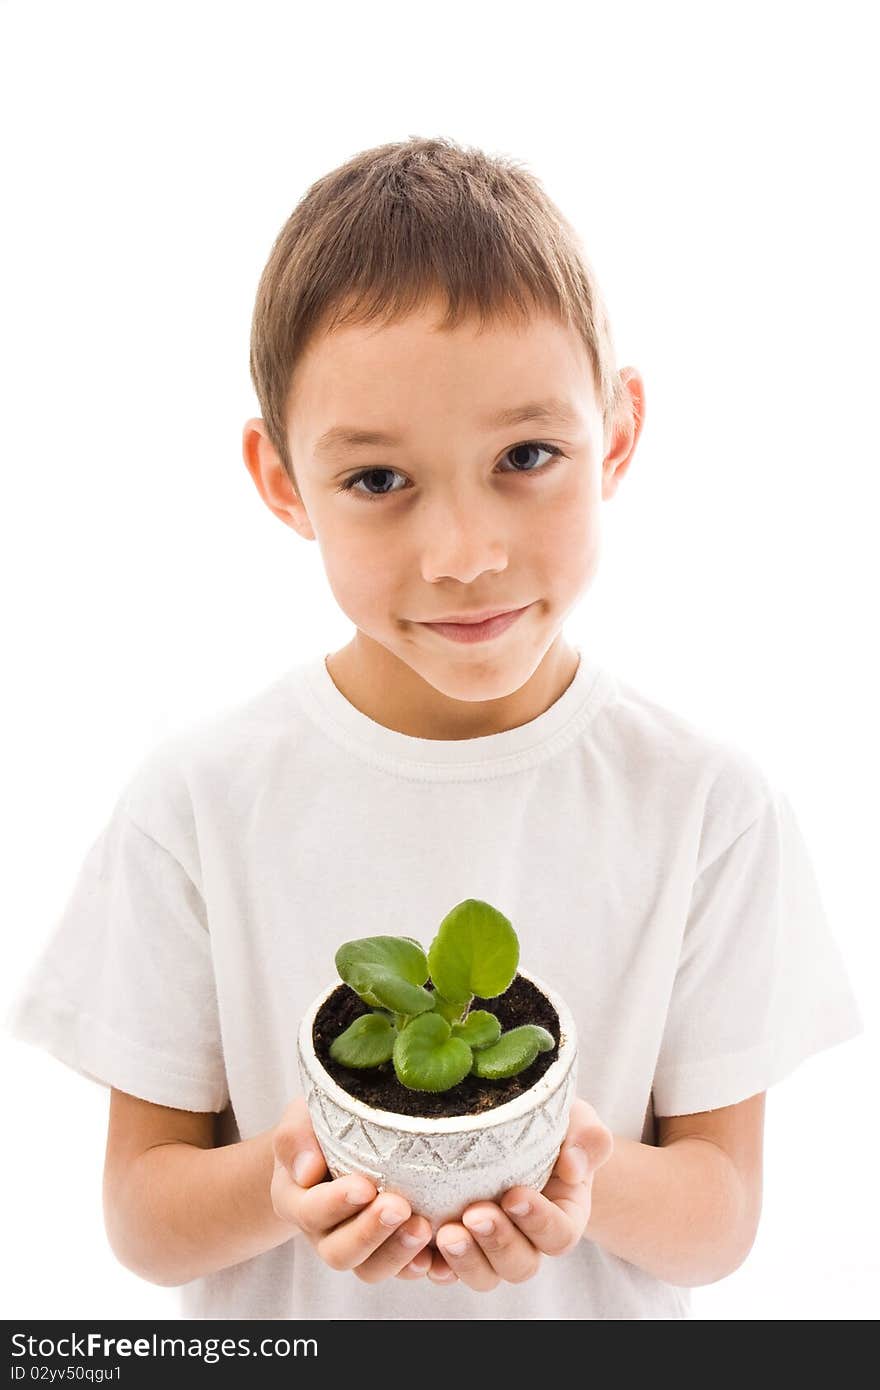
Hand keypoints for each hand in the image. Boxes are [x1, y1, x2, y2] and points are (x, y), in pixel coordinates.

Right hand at [270, 1097, 433, 1281]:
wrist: (331, 1146)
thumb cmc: (317, 1127)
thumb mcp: (300, 1121)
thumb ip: (295, 1138)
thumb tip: (308, 1170)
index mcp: (297, 1200)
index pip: (310, 1211)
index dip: (337, 1204)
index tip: (365, 1186)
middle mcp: (323, 1232)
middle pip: (340, 1252)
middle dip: (371, 1232)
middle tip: (400, 1206)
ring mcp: (355, 1246)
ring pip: (370, 1269)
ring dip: (397, 1253)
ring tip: (424, 1227)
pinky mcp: (387, 1251)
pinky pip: (402, 1271)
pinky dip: (421, 1266)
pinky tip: (440, 1256)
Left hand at [426, 1097, 613, 1288]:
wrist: (517, 1128)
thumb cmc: (553, 1125)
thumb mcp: (578, 1121)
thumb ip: (588, 1139)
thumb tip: (573, 1167)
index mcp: (563, 1217)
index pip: (558, 1234)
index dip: (538, 1221)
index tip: (515, 1194)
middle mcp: (528, 1241)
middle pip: (519, 1265)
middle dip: (497, 1243)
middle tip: (474, 1214)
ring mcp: (491, 1248)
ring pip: (484, 1276)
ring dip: (465, 1260)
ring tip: (445, 1233)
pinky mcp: (458, 1245)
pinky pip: (445, 1269)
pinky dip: (432, 1266)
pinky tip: (420, 1253)